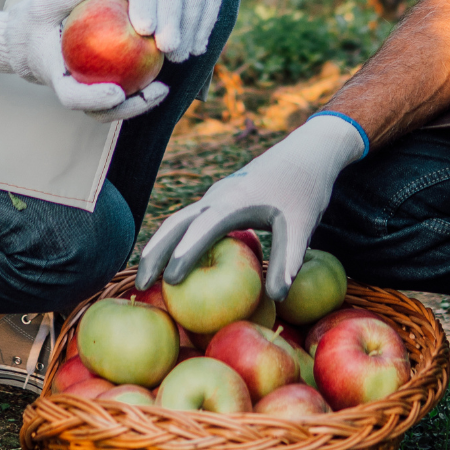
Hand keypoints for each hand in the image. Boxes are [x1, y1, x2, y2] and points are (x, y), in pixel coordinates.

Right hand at [0, 0, 168, 119]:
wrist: (25, 39)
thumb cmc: (33, 21)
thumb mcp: (43, 3)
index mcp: (56, 76)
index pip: (73, 96)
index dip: (94, 99)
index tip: (117, 93)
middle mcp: (72, 89)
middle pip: (100, 112)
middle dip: (129, 108)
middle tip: (156, 91)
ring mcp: (85, 91)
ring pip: (113, 108)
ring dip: (140, 103)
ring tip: (163, 88)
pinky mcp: (97, 85)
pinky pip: (120, 90)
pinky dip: (139, 85)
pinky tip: (160, 67)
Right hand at [137, 115, 365, 300]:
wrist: (309, 151)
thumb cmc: (306, 187)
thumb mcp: (303, 225)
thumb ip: (289, 260)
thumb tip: (277, 298)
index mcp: (235, 200)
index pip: (202, 228)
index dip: (185, 254)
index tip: (171, 281)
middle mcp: (219, 196)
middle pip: (176, 224)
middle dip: (155, 252)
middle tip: (140, 286)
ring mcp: (217, 196)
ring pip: (179, 221)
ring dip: (160, 246)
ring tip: (146, 278)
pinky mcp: (222, 199)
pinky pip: (191, 221)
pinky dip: (176, 240)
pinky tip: (176, 260)